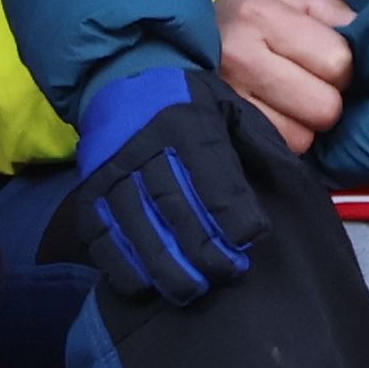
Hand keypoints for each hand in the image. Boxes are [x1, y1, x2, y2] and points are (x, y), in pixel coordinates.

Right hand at [64, 68, 273, 309]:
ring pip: (135, 225)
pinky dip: (122, 266)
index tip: (248, 243)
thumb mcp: (226, 106)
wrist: (120, 77)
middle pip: (173, 205)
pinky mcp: (87, 192)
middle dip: (203, 249)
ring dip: (165, 265)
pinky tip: (146, 285)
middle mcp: (142, 145)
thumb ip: (251, 143)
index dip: (232, 216)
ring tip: (192, 290)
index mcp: (185, 121)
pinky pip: (100, 236)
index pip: (211, 177)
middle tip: (226, 273)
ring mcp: (110, 170)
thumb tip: (281, 185)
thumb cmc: (187, 104)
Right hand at [213, 0, 356, 152]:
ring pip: (303, 136)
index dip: (340, 65)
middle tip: (308, 83)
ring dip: (305, 123)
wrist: (186, 36)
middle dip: (325, 97)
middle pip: (324, 107)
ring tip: (288, 100)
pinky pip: (281, 149)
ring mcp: (227, 98)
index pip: (337, 61)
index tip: (323, 58)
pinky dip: (285, 136)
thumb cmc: (249, 15)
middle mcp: (239, 57)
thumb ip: (331, 9)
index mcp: (258, 15)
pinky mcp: (223, 128)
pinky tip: (274, 114)